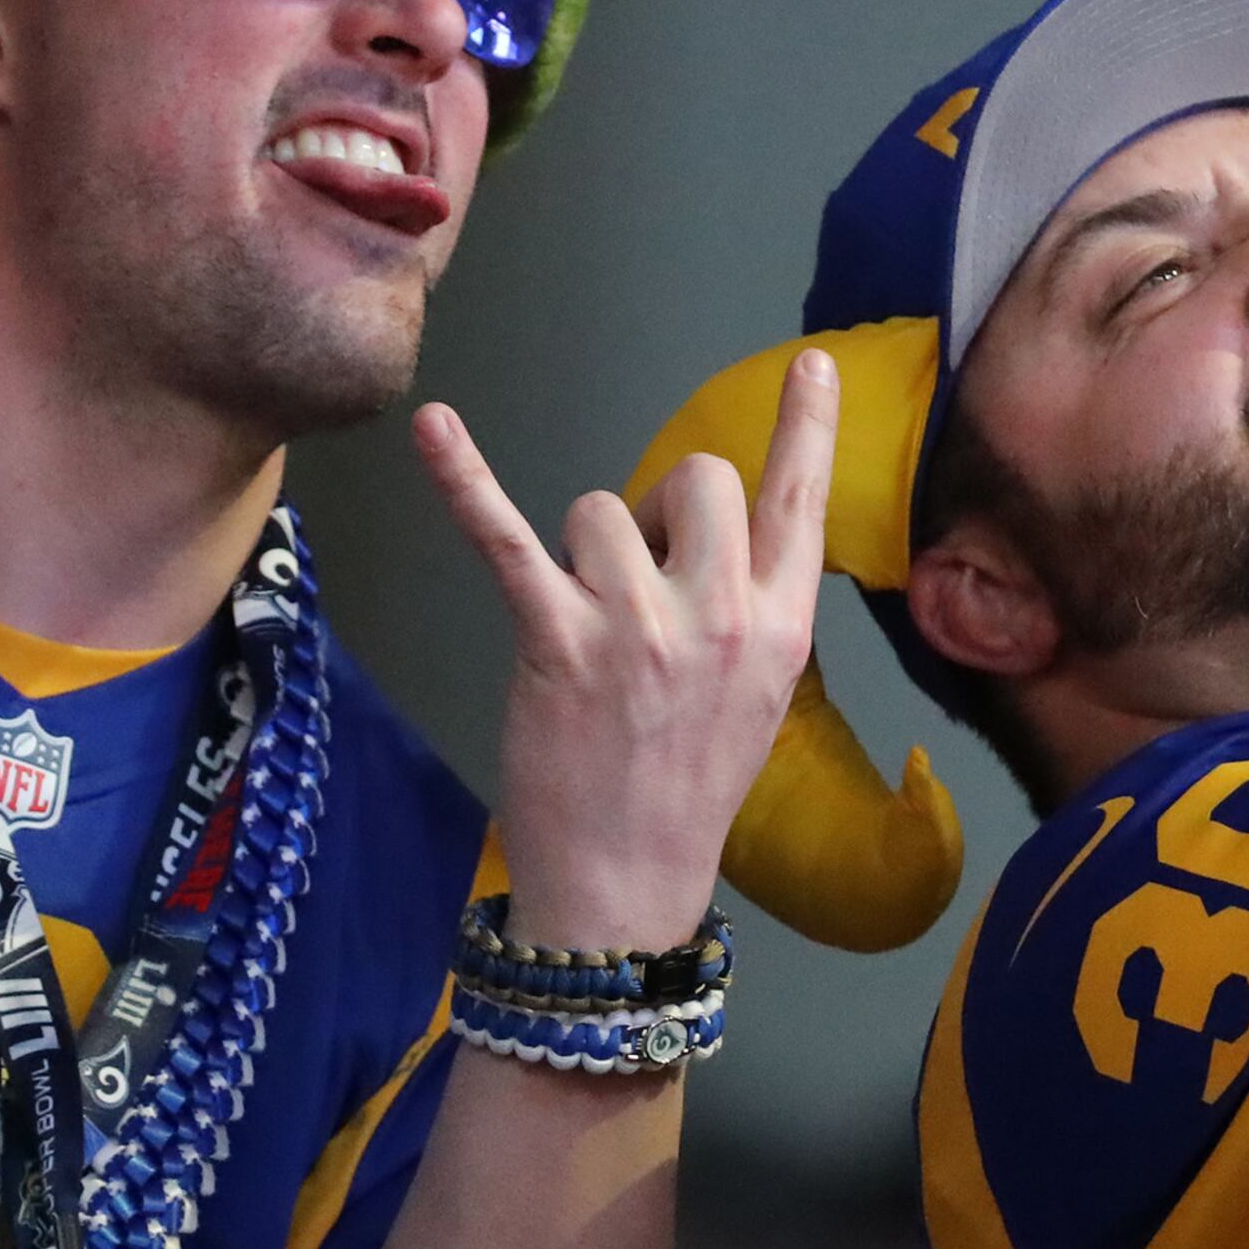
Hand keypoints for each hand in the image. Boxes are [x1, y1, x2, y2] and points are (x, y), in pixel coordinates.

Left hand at [414, 353, 836, 951]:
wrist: (625, 885)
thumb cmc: (684, 785)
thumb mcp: (756, 696)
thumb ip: (744, 606)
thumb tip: (685, 528)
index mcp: (782, 628)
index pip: (800, 505)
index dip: (808, 429)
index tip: (812, 364)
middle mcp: (721, 616)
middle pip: (697, 476)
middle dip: (659, 506)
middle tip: (637, 576)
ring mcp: (639, 626)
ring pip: (600, 508)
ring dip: (582, 551)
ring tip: (583, 626)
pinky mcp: (558, 640)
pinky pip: (507, 539)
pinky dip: (465, 478)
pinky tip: (437, 428)